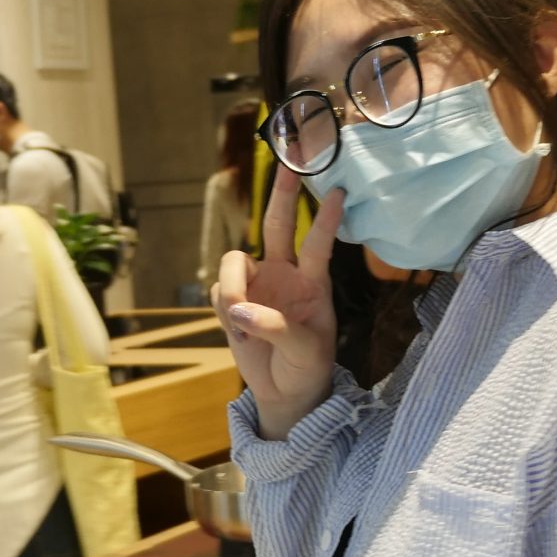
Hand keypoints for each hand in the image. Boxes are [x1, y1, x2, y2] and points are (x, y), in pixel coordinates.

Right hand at [214, 176, 342, 440]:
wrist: (286, 392)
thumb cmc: (306, 366)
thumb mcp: (305, 352)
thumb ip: (276, 328)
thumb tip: (240, 310)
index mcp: (313, 282)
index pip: (318, 245)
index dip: (327, 220)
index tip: (340, 192)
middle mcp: (284, 273)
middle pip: (278, 225)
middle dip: (282, 194)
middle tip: (287, 164)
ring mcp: (256, 284)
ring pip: (233, 262)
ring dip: (231, 290)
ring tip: (240, 323)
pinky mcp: (232, 301)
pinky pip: (217, 293)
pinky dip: (224, 313)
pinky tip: (241, 338)